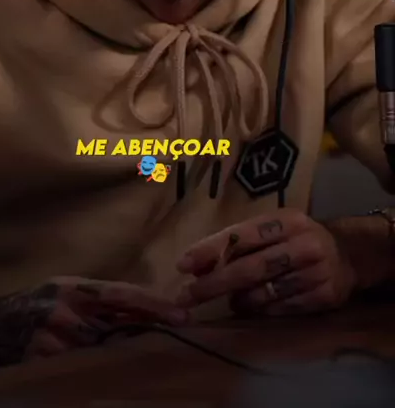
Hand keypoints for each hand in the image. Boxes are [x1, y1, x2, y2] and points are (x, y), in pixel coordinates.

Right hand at [25, 277, 186, 357]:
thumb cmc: (33, 304)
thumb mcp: (63, 290)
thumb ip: (95, 299)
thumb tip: (137, 308)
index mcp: (74, 288)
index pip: (122, 294)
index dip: (153, 304)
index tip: (180, 314)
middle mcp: (66, 311)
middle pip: (118, 326)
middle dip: (147, 332)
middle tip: (177, 337)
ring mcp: (55, 340)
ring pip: (103, 352)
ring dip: (126, 356)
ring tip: (150, 359)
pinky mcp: (45, 364)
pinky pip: (80, 370)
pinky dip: (98, 372)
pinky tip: (113, 375)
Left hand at [175, 208, 357, 316]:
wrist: (348, 254)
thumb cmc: (297, 238)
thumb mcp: (273, 228)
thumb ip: (240, 242)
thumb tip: (197, 265)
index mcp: (286, 220)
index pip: (242, 235)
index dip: (211, 250)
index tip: (183, 265)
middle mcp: (303, 243)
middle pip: (251, 267)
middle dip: (215, 283)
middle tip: (187, 296)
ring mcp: (316, 271)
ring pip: (265, 292)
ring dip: (239, 300)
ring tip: (230, 300)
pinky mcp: (325, 296)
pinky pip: (282, 309)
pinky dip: (262, 310)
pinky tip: (253, 308)